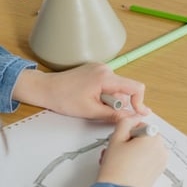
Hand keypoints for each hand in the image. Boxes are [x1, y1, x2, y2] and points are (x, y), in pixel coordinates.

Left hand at [12, 63, 150, 120]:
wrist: (46, 88)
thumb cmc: (63, 98)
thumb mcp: (90, 111)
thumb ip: (114, 115)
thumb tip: (130, 117)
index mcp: (105, 77)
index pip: (135, 87)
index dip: (139, 102)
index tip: (139, 113)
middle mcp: (105, 69)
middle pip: (125, 89)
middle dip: (117, 103)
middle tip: (101, 110)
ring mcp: (100, 68)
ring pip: (116, 88)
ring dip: (109, 99)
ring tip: (92, 103)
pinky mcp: (95, 70)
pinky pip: (108, 84)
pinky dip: (104, 93)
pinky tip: (90, 97)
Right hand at [96, 116, 168, 186]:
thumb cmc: (117, 170)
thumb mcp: (116, 138)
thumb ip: (125, 122)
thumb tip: (132, 117)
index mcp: (154, 138)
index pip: (140, 126)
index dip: (127, 133)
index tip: (121, 141)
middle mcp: (161, 149)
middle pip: (143, 138)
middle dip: (129, 143)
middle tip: (117, 152)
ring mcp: (161, 162)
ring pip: (144, 149)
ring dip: (131, 152)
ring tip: (118, 161)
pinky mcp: (158, 172)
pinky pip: (147, 160)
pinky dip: (137, 161)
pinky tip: (125, 167)